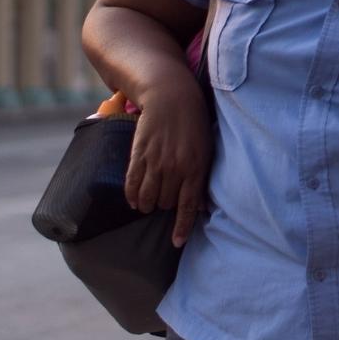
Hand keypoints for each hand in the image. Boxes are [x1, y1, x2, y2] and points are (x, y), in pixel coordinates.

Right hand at [124, 75, 211, 246]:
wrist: (172, 97)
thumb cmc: (195, 125)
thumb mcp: (206, 151)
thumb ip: (201, 179)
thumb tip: (202, 208)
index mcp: (196, 168)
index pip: (188, 206)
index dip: (181, 227)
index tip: (176, 242)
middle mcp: (175, 168)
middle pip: (165, 203)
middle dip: (165, 206)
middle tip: (166, 200)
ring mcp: (155, 162)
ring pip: (147, 198)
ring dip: (147, 205)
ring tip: (149, 203)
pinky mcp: (139, 155)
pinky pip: (132, 184)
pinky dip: (132, 197)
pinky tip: (134, 201)